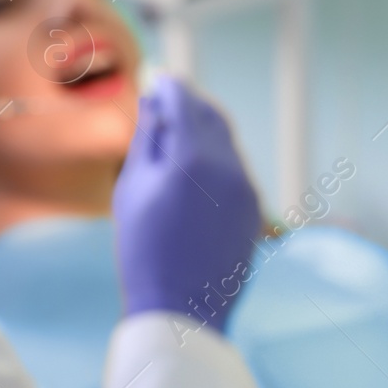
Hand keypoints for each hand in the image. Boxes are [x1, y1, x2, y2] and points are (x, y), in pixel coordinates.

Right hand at [114, 77, 259, 330]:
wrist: (181, 308)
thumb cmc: (143, 249)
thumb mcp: (132, 189)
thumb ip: (147, 140)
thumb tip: (155, 105)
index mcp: (193, 158)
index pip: (184, 103)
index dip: (169, 87)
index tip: (158, 79)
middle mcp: (229, 168)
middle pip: (212, 118)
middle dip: (191, 105)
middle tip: (168, 100)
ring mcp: (247, 190)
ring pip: (227, 144)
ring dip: (205, 132)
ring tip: (178, 136)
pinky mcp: (254, 210)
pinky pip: (236, 171)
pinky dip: (217, 160)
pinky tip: (195, 173)